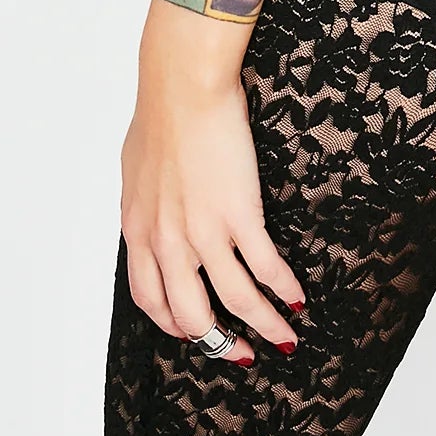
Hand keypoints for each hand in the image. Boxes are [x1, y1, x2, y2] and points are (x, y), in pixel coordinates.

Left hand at [120, 63, 305, 365]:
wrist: (183, 84)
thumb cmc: (162, 111)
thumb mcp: (138, 168)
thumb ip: (146, 201)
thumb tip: (155, 211)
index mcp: (139, 229)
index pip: (151, 298)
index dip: (175, 324)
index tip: (195, 332)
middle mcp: (167, 240)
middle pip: (191, 315)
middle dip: (220, 342)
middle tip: (242, 351)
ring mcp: (203, 231)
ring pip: (235, 300)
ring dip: (263, 325)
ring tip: (285, 335)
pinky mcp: (238, 214)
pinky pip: (264, 266)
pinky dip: (283, 287)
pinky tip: (297, 294)